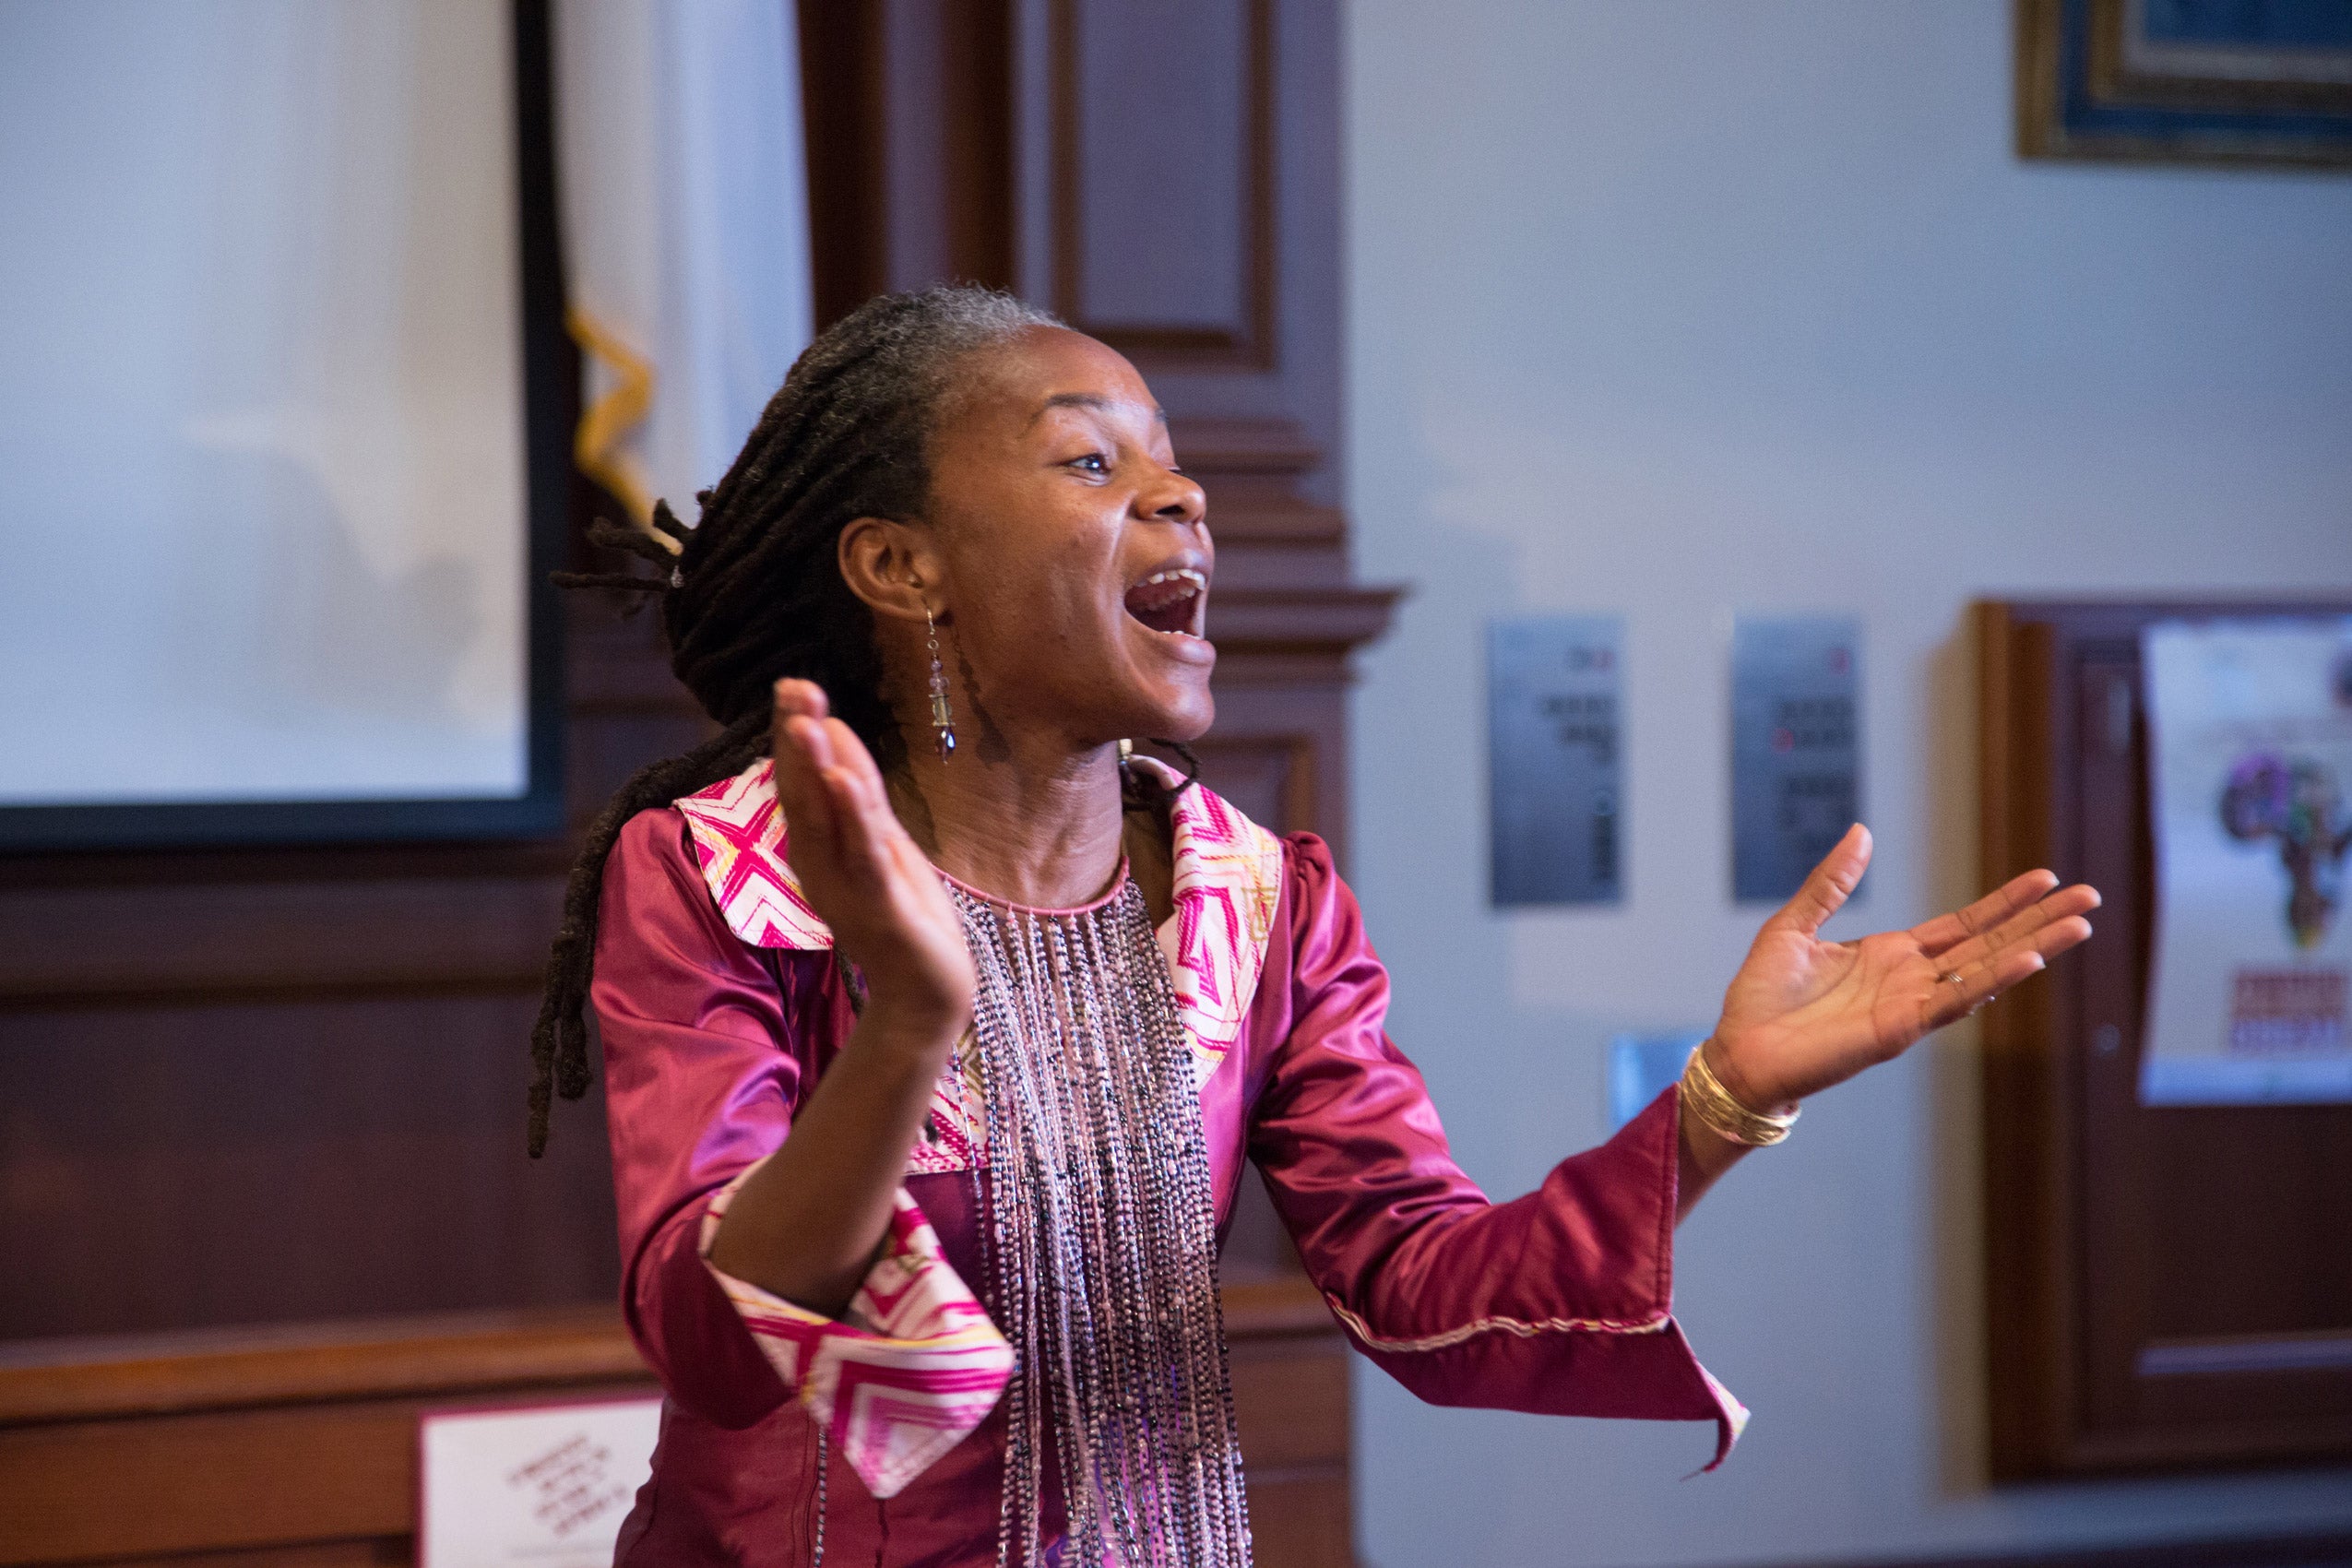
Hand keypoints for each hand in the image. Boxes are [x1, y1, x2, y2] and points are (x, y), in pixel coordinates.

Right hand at [768, 680, 974, 1036]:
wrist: (928, 991)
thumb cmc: (905, 913)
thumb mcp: (882, 840)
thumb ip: (859, 792)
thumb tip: (832, 731)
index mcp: (819, 848)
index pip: (801, 781)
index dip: (795, 734)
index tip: (793, 686)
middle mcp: (820, 864)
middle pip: (802, 793)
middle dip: (797, 739)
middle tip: (792, 687)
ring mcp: (845, 886)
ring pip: (824, 820)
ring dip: (814, 770)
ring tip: (808, 723)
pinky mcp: (877, 905)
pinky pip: (862, 854)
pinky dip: (853, 816)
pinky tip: (844, 780)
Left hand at [1707, 825, 2097, 1110]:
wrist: (1739, 1050)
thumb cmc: (1762, 998)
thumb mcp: (1795, 924)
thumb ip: (1831, 883)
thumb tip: (1860, 832)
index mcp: (1892, 956)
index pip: (1964, 925)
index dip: (2005, 903)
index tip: (2047, 878)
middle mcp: (1911, 980)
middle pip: (1990, 944)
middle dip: (2040, 921)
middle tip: (2091, 897)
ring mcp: (1911, 1006)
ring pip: (1986, 972)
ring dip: (2035, 949)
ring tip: (2081, 926)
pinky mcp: (1899, 1029)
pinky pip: (1954, 1001)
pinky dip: (1992, 981)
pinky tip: (2029, 961)